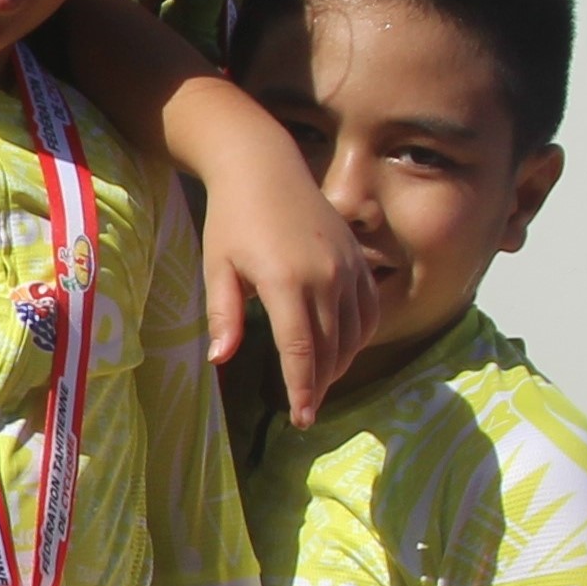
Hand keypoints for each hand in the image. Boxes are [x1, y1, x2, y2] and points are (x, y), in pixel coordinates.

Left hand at [190, 142, 376, 424]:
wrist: (264, 167)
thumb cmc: (231, 219)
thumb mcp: (217, 267)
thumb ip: (223, 315)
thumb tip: (220, 360)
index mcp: (285, 282)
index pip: (301, 351)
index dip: (302, 389)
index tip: (300, 418)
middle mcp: (325, 276)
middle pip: (331, 349)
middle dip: (319, 386)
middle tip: (306, 412)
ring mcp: (348, 267)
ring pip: (354, 334)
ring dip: (339, 365)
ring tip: (318, 385)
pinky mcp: (358, 260)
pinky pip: (369, 311)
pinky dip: (358, 337)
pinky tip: (341, 350)